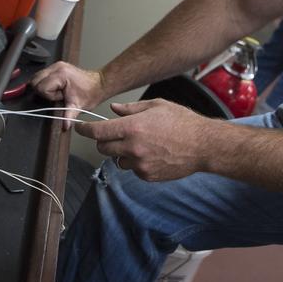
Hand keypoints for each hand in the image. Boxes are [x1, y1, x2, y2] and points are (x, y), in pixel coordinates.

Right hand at [30, 61, 106, 129]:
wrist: (100, 84)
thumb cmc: (91, 93)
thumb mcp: (78, 107)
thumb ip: (68, 116)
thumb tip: (64, 126)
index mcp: (61, 75)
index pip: (41, 87)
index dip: (48, 96)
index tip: (59, 98)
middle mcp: (56, 68)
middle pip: (35, 80)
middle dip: (43, 91)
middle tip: (57, 96)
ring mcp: (56, 66)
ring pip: (37, 77)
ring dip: (43, 86)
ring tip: (57, 92)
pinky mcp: (56, 67)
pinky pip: (42, 75)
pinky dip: (45, 83)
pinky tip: (56, 88)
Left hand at [76, 99, 216, 181]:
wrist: (203, 145)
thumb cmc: (181, 121)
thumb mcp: (156, 105)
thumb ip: (130, 109)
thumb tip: (113, 110)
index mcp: (132, 127)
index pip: (97, 132)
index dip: (84, 130)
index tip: (79, 128)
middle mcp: (132, 147)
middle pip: (102, 148)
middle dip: (104, 141)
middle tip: (116, 134)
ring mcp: (139, 164)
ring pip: (117, 160)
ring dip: (122, 153)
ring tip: (143, 144)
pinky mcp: (147, 175)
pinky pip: (133, 169)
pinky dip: (137, 162)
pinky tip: (153, 153)